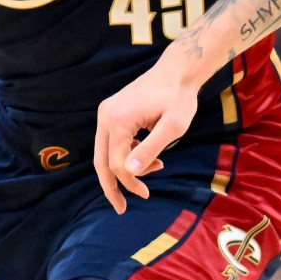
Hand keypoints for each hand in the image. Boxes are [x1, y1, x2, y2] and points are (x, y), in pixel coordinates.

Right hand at [94, 48, 209, 213]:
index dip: (130, 182)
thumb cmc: (179, 97)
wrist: (177, 70)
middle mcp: (106, 116)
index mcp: (117, 120)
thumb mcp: (172, 127)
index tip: (146, 194)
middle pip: (101, 161)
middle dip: (112, 186)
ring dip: (125, 168)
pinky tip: (149, 153)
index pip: (117, 163)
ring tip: (156, 167)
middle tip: (121, 208)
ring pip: (106, 153)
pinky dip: (127, 154)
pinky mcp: (112, 112)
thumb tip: (129, 172)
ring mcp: (107, 113)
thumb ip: (150, 149)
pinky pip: (112, 142)